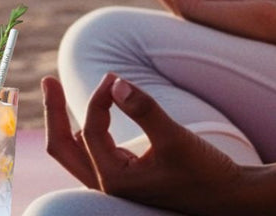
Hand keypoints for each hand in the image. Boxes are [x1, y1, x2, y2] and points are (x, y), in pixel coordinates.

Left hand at [42, 74, 241, 214]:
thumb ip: (145, 109)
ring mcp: (117, 186)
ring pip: (76, 155)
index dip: (100, 98)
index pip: (90, 130)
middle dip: (54, 114)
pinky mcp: (130, 180)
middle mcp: (107, 187)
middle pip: (63, 149)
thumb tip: (116, 82)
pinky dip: (86, 134)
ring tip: (57, 96)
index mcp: (113, 181)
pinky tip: (90, 124)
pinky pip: (94, 156)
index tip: (116, 75)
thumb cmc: (204, 173)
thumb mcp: (175, 138)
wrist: (228, 200)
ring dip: (65, 125)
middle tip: (46, 81)